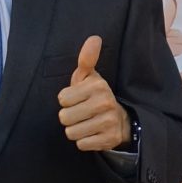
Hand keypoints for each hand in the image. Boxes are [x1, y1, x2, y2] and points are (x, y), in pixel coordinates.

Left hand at [57, 36, 128, 151]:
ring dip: (75, 130)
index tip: (78, 99)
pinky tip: (93, 133)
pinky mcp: (109, 139)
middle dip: (69, 117)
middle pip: (65, 117)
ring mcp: (108, 122)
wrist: (119, 120)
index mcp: (97, 85)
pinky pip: (81, 144)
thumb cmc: (95, 96)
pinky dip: (84, 141)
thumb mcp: (89, 77)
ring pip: (71, 133)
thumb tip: (94, 37)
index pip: (62, 99)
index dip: (67, 100)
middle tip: (81, 113)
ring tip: (86, 123)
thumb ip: (86, 59)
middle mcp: (105, 102)